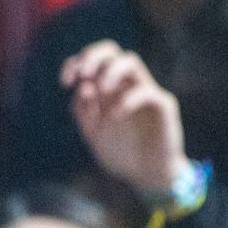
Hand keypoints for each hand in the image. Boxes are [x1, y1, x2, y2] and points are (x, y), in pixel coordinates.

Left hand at [61, 41, 190, 196]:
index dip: (75, 63)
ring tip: (101, 89)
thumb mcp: (93, 135)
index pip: (91, 62)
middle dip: (93, 55)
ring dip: (111, 71)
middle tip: (83, 74)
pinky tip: (114, 117)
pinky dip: (126, 100)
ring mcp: (145, 91)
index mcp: (106, 89)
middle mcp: (125, 85)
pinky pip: (146, 92)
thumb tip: (83, 86)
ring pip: (131, 61)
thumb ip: (84, 112)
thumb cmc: (122, 154)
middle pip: (112, 51)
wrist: (148, 176)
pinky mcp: (163, 104)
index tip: (64, 83)